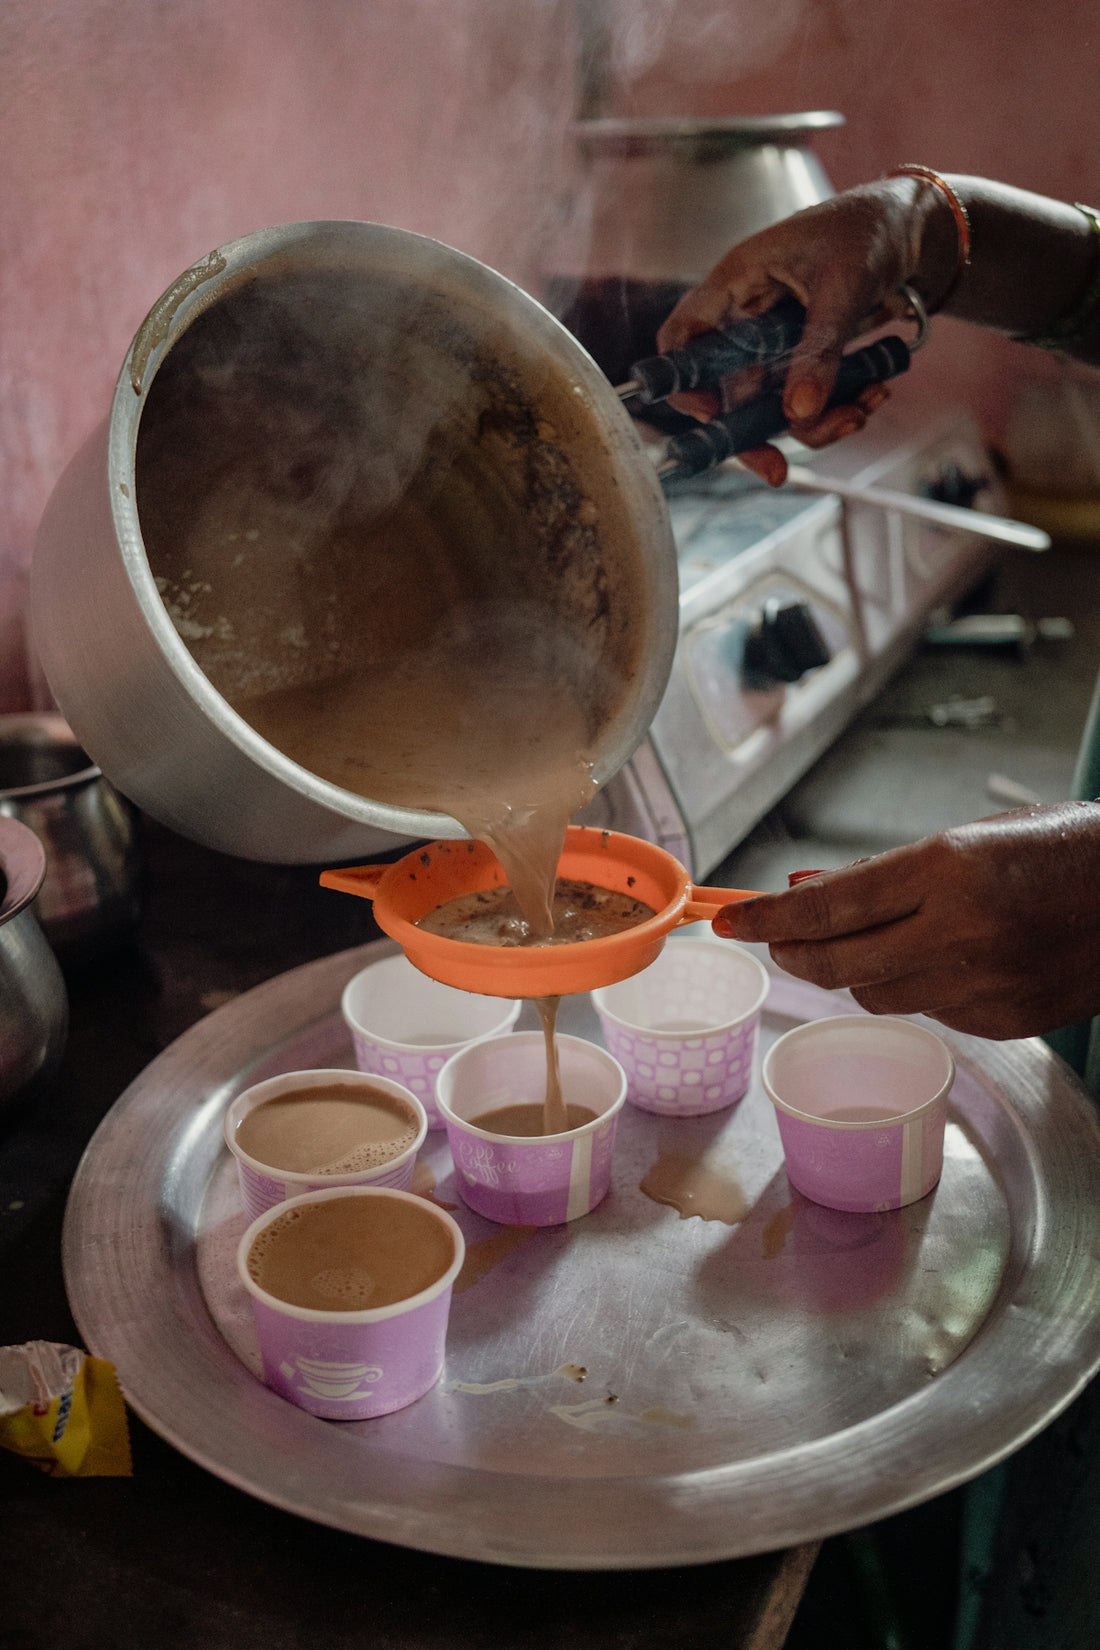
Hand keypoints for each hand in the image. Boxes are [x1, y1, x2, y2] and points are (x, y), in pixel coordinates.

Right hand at [655, 181, 926, 483]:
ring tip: (862, 410)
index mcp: (736, 283)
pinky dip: (841, 408)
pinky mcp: (806, 360)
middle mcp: (746, 320)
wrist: (913, 227)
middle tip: (777, 473)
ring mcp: (775, 344)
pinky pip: (810, 402)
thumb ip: (819, 349)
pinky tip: (876, 392)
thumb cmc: (868, 230)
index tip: (711, 414)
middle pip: (727, 393)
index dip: (683, 382)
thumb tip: (796, 415)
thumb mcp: (844, 285)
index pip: (682, 339)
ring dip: (816, 424)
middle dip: (752, 436)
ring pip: (774, 407)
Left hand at [711, 802, 1099, 1039]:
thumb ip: (882, 873)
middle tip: (776, 939)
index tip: (727, 920)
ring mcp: (983, 986)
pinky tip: (943, 959)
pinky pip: (926, 1012)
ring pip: (875, 995)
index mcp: (947, 870)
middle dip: (793, 951)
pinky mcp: (1003, 1022)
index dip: (766, 918)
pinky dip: (915, 988)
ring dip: (856, 969)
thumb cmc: (1060, 849)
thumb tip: (805, 889)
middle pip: (836, 964)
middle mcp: (959, 933)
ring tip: (877, 937)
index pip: (827, 908)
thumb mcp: (967, 839)